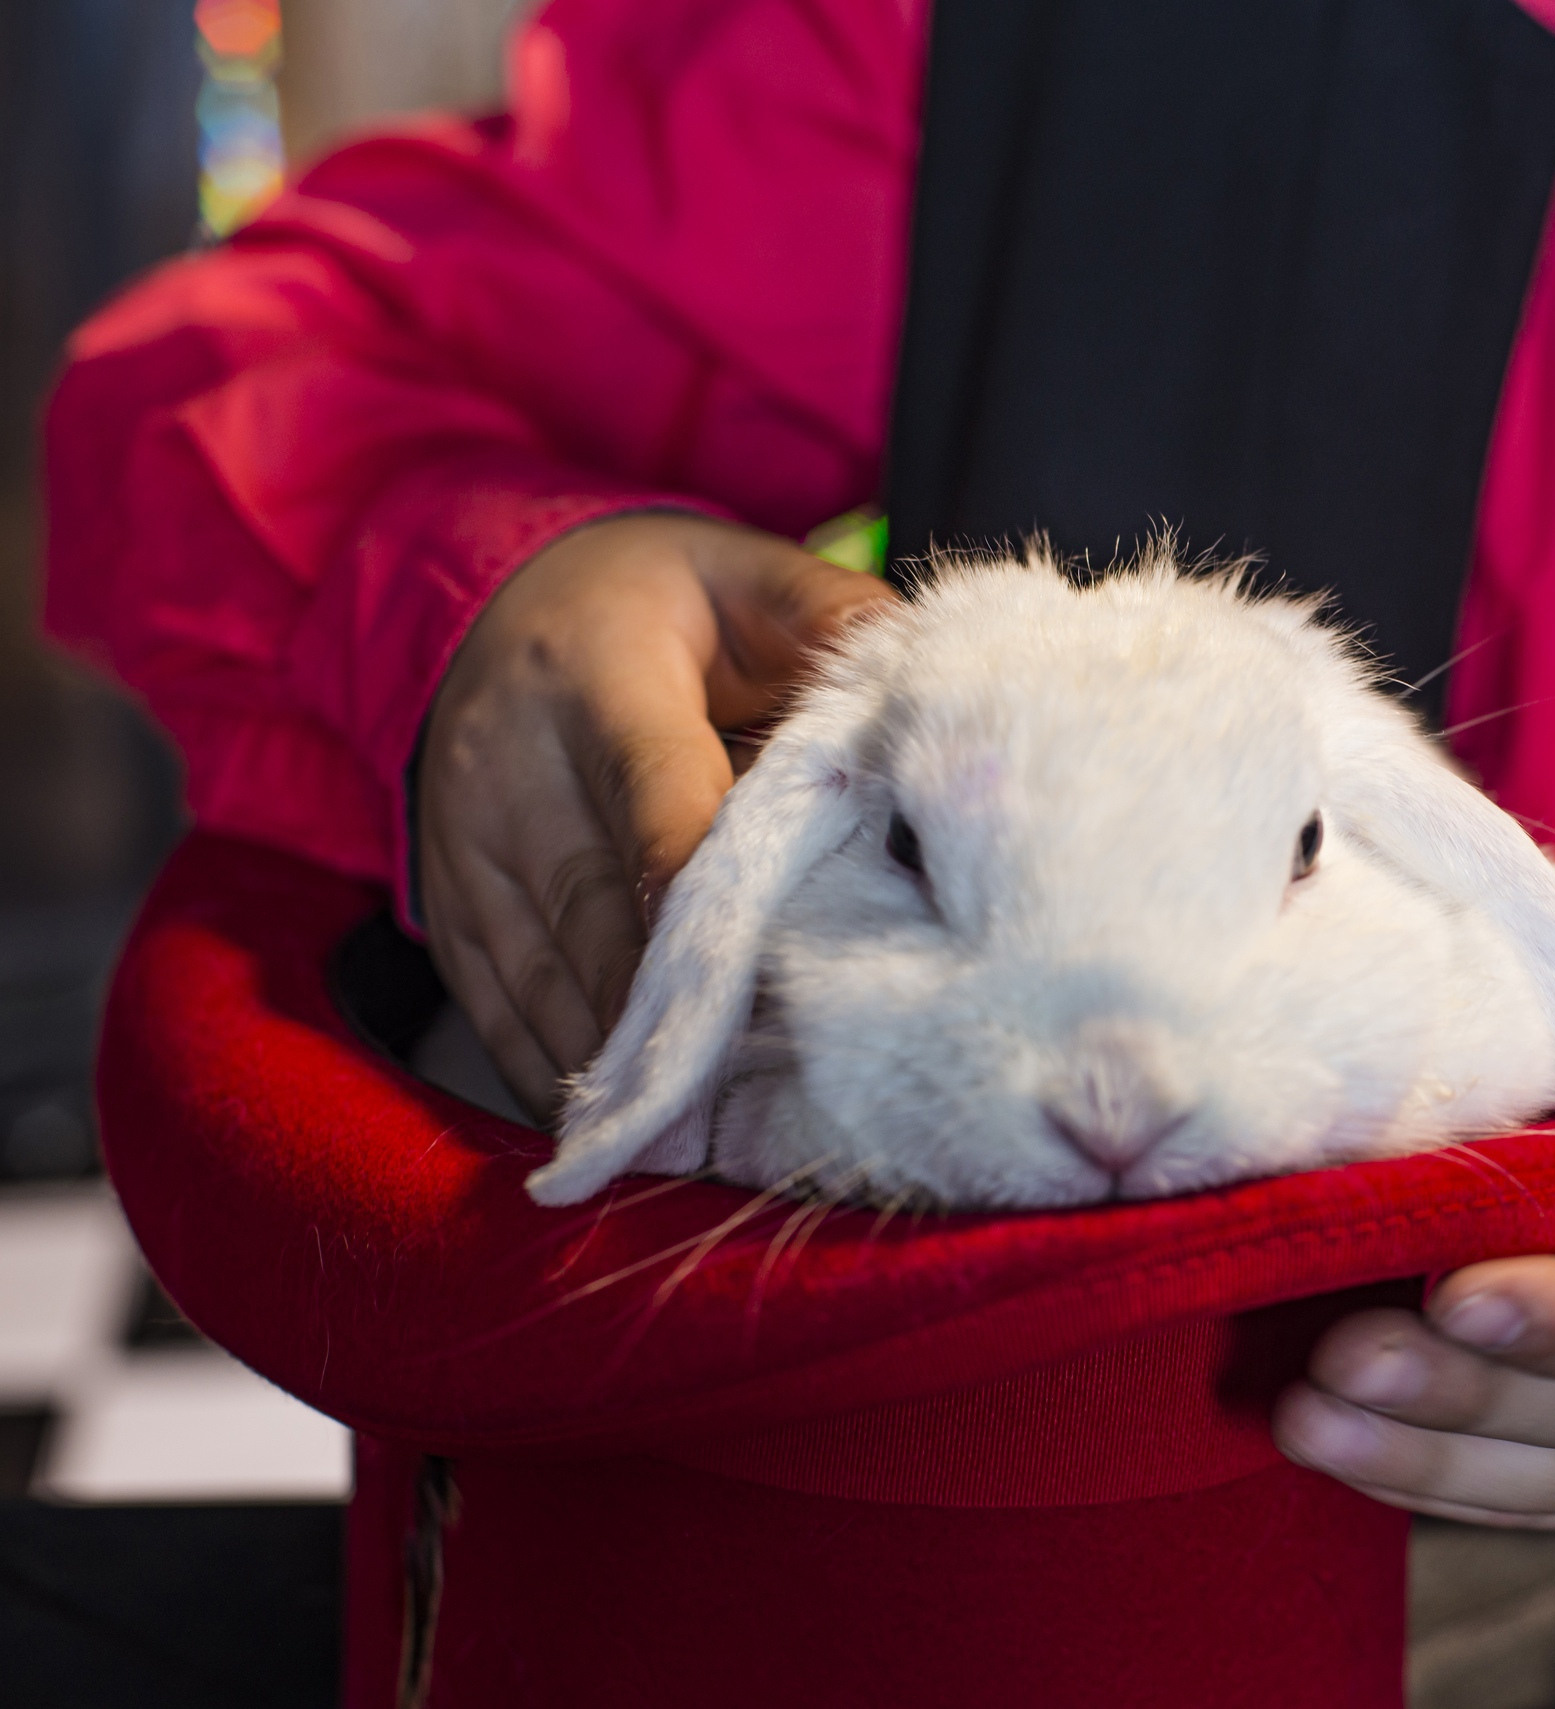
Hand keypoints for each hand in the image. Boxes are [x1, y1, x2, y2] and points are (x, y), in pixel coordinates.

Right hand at [416, 513, 895, 1119]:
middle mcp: (512, 770)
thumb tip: (923, 670)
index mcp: (596, 676)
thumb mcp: (741, 575)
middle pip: (596, 907)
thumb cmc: (655, 602)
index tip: (750, 960)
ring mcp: (469, 851)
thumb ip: (831, 618)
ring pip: (545, 975)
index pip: (652, 788)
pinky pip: (499, 1011)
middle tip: (761, 1092)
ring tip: (709, 1139)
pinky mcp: (451, 912)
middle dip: (676, 1004)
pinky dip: (562, 1076)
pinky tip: (629, 1131)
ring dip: (625, 1060)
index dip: (697, 878)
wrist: (483, 604)